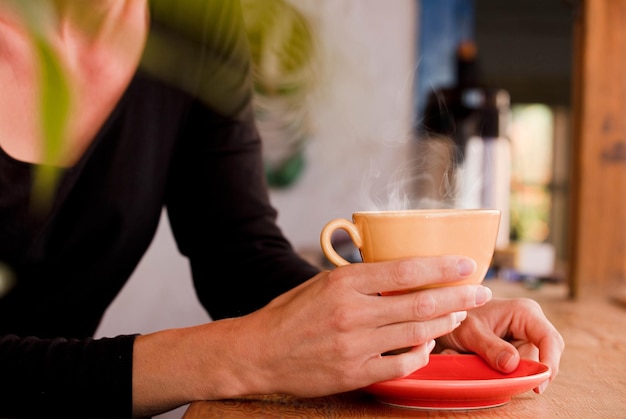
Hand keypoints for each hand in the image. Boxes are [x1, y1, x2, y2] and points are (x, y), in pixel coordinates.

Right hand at [228, 256, 493, 397]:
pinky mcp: (353, 372)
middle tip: (479, 291)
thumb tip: (399, 272)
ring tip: (459, 315)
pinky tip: (427, 346)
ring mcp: (354, 345)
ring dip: (443, 324)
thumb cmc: (290, 314)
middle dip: (457, 296)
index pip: (404, 271)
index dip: (441, 267)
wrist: (259, 352)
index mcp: (343, 283)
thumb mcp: (320, 284)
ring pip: (415, 333)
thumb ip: (359, 279)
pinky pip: (400, 365)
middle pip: (419, 302)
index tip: (465, 263)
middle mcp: (352, 312)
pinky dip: (419, 355)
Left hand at [435, 297, 564, 393]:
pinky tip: (478, 363)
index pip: (550, 339)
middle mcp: (529, 325)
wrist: (446, 318)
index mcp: (524, 312)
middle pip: (537, 359)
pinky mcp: (516, 351)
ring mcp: (523, 339)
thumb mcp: (470, 332)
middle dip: (516, 372)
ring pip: (524, 368)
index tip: (538, 384)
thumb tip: (512, 364)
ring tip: (474, 361)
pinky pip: (514, 370)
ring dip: (501, 373)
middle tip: (489, 373)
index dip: (549, 363)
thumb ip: (490, 347)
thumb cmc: (458, 317)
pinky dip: (497, 373)